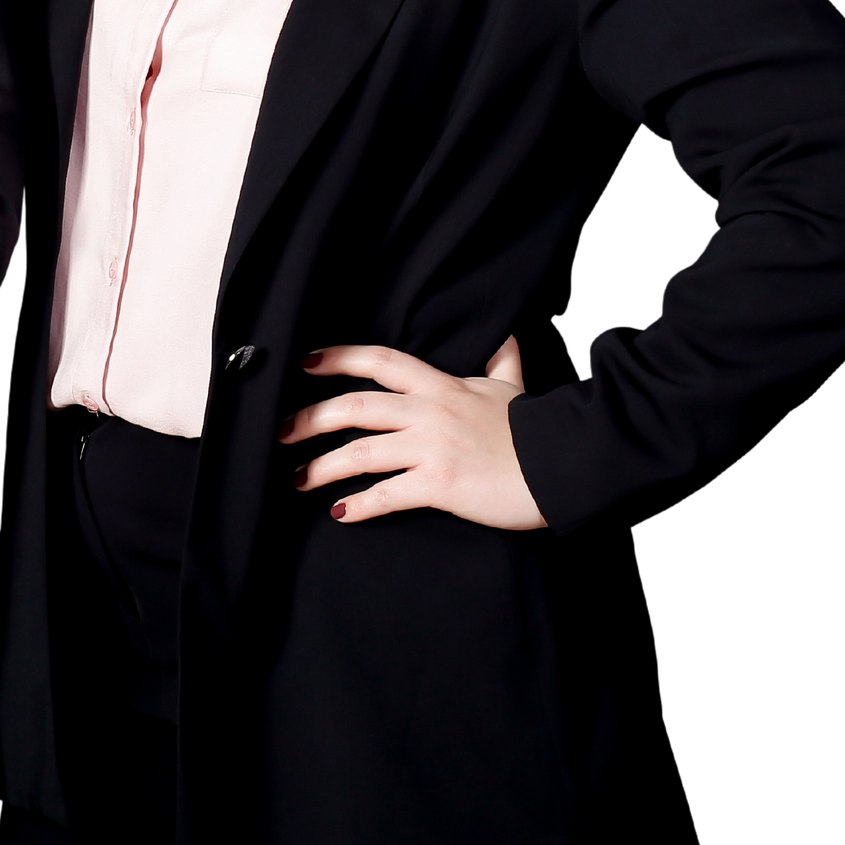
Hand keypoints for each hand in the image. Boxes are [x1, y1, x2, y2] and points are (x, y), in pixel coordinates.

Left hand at [278, 336, 546, 529]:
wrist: (563, 466)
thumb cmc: (535, 429)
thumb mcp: (513, 386)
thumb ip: (501, 359)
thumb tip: (504, 331)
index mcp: (440, 385)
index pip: (379, 361)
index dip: (339, 358)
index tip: (306, 362)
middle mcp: (428, 411)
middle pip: (354, 407)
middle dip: (310, 418)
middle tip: (280, 430)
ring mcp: (431, 447)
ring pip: (360, 452)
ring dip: (322, 467)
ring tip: (298, 479)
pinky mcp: (440, 483)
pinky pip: (387, 494)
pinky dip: (359, 504)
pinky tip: (340, 513)